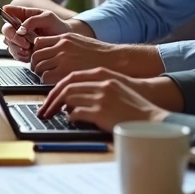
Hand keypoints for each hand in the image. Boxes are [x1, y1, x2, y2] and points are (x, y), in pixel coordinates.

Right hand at [0, 5, 71, 60]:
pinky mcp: (23, 51)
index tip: (16, 29)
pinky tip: (30, 55)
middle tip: (25, 43)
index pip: (7, 16)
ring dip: (18, 49)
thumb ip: (32, 20)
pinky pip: (16, 55)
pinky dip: (21, 56)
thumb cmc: (56, 25)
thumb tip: (19, 29)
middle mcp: (18, 28)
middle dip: (14, 39)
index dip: (7, 21)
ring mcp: (20, 40)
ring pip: (10, 45)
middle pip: (7, 33)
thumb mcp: (47, 17)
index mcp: (22, 16)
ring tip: (30, 50)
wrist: (64, 41)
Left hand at [28, 33, 122, 82]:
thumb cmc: (101, 55)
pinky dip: (45, 82)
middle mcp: (62, 46)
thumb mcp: (80, 42)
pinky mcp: (66, 71)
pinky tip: (54, 85)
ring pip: (39, 67)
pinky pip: (45, 78)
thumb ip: (65, 45)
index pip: (39, 43)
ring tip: (46, 80)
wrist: (116, 60)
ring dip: (40, 75)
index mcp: (65, 38)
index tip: (38, 60)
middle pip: (35, 56)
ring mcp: (63, 58)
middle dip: (35, 65)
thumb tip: (51, 52)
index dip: (36, 53)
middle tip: (39, 72)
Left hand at [38, 68, 171, 131]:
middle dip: (52, 99)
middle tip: (44, 110)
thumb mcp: (115, 86)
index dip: (57, 87)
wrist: (150, 117)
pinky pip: (76, 113)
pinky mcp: (101, 112)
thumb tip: (71, 96)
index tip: (49, 97)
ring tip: (53, 115)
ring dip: (58, 108)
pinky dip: (70, 116)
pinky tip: (71, 119)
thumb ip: (95, 86)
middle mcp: (100, 83)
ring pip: (69, 99)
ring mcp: (101, 97)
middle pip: (66, 87)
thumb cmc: (132, 104)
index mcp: (103, 74)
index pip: (72, 77)